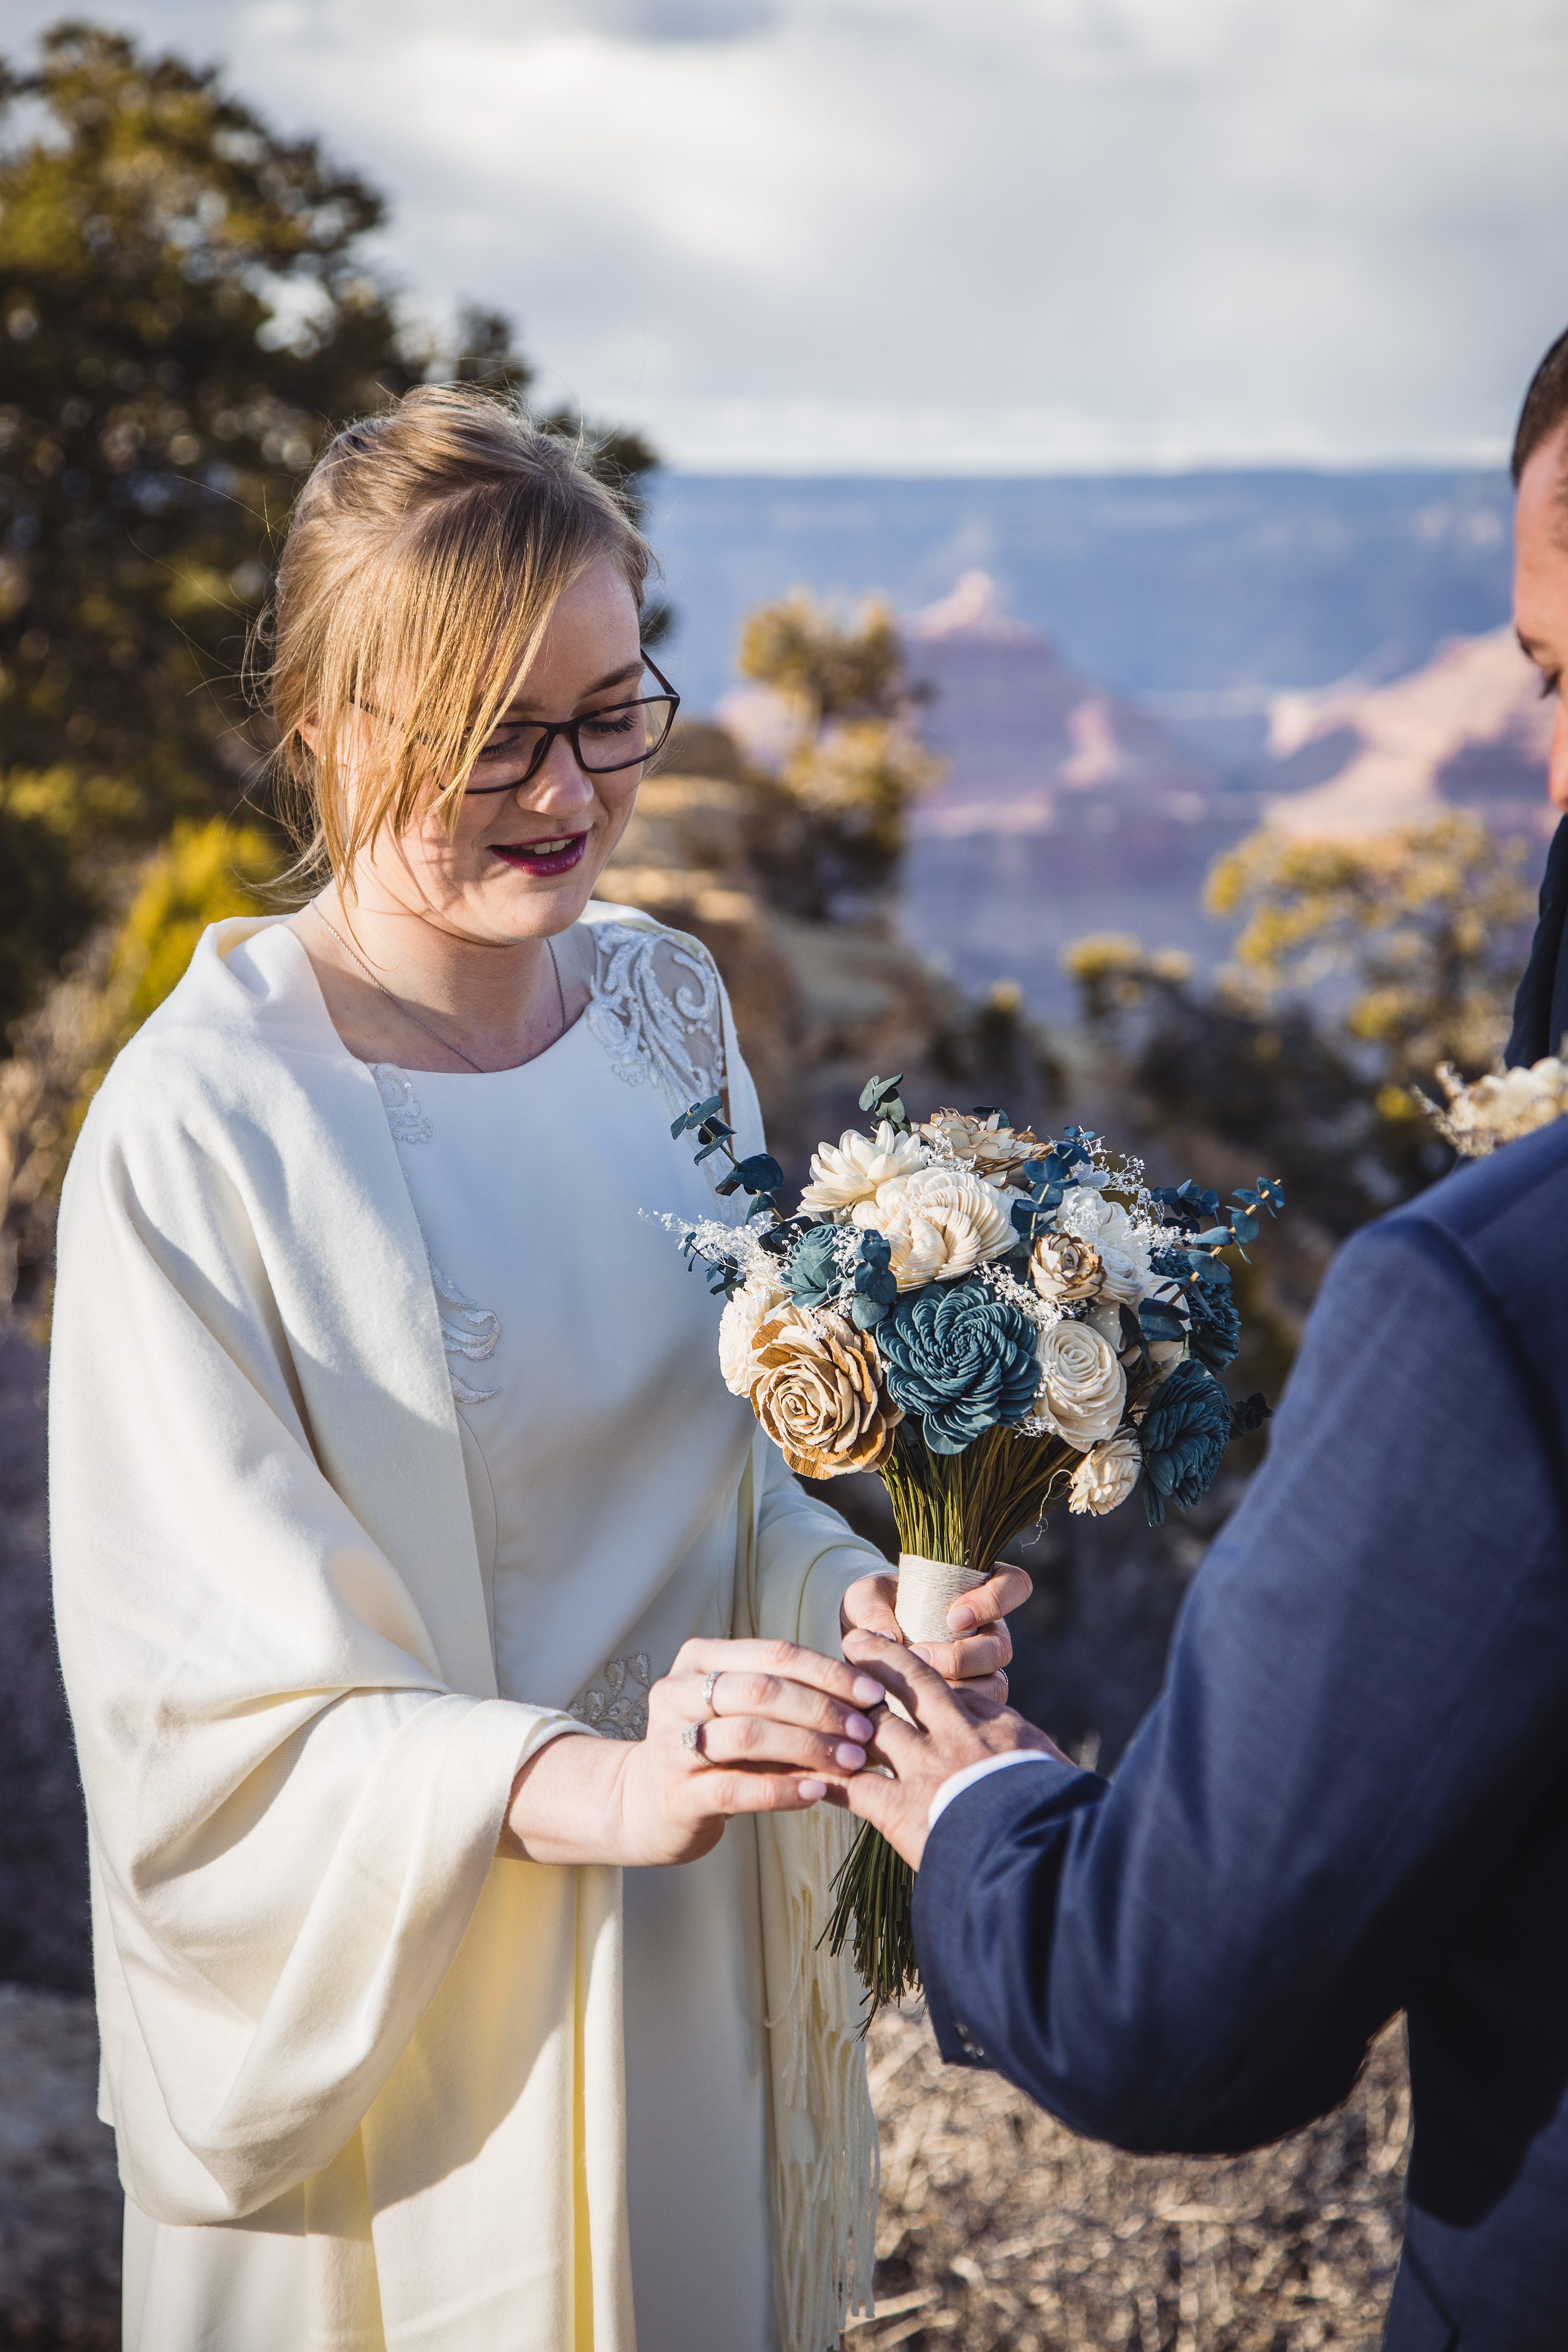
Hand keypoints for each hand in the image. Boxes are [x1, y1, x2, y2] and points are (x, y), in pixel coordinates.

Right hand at [501, 1637, 887, 1868]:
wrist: (649, 1804)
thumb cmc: (717, 1750)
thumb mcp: (748, 1714)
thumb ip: (795, 1701)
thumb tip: (871, 1704)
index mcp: (700, 1659)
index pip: (775, 1654)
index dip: (829, 1672)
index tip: (873, 1694)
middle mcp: (678, 1693)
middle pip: (762, 1690)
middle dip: (823, 1709)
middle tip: (867, 1731)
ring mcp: (670, 1744)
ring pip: (749, 1735)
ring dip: (810, 1747)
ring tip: (853, 1762)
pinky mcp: (675, 1794)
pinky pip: (736, 1788)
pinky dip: (782, 1789)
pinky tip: (818, 1792)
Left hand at [837, 1630, 1065, 1871]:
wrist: (1049, 1862)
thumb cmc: (1066, 1826)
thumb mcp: (1060, 1783)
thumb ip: (1040, 1769)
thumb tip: (1050, 1779)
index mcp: (1004, 1729)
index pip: (965, 1692)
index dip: (936, 1678)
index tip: (915, 1668)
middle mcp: (961, 1738)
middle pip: (915, 1683)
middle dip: (883, 1659)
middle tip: (855, 1641)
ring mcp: (929, 1770)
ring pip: (877, 1723)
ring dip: (846, 1709)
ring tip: (819, 1695)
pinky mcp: (902, 1810)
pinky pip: (853, 1785)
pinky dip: (827, 1777)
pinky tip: (806, 1771)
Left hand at [840, 1559, 1031, 1702]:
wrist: (864, 1642)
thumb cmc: (873, 1607)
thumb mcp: (866, 1598)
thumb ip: (874, 1610)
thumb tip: (888, 1639)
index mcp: (976, 1590)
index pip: (1013, 1585)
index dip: (994, 1601)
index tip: (953, 1617)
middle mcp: (988, 1630)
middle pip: (1000, 1646)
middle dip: (963, 1657)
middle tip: (922, 1657)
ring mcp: (983, 1668)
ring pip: (994, 1684)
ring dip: (958, 1689)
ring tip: (917, 1688)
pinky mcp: (972, 1701)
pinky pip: (977, 1713)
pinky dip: (951, 1713)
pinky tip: (919, 1711)